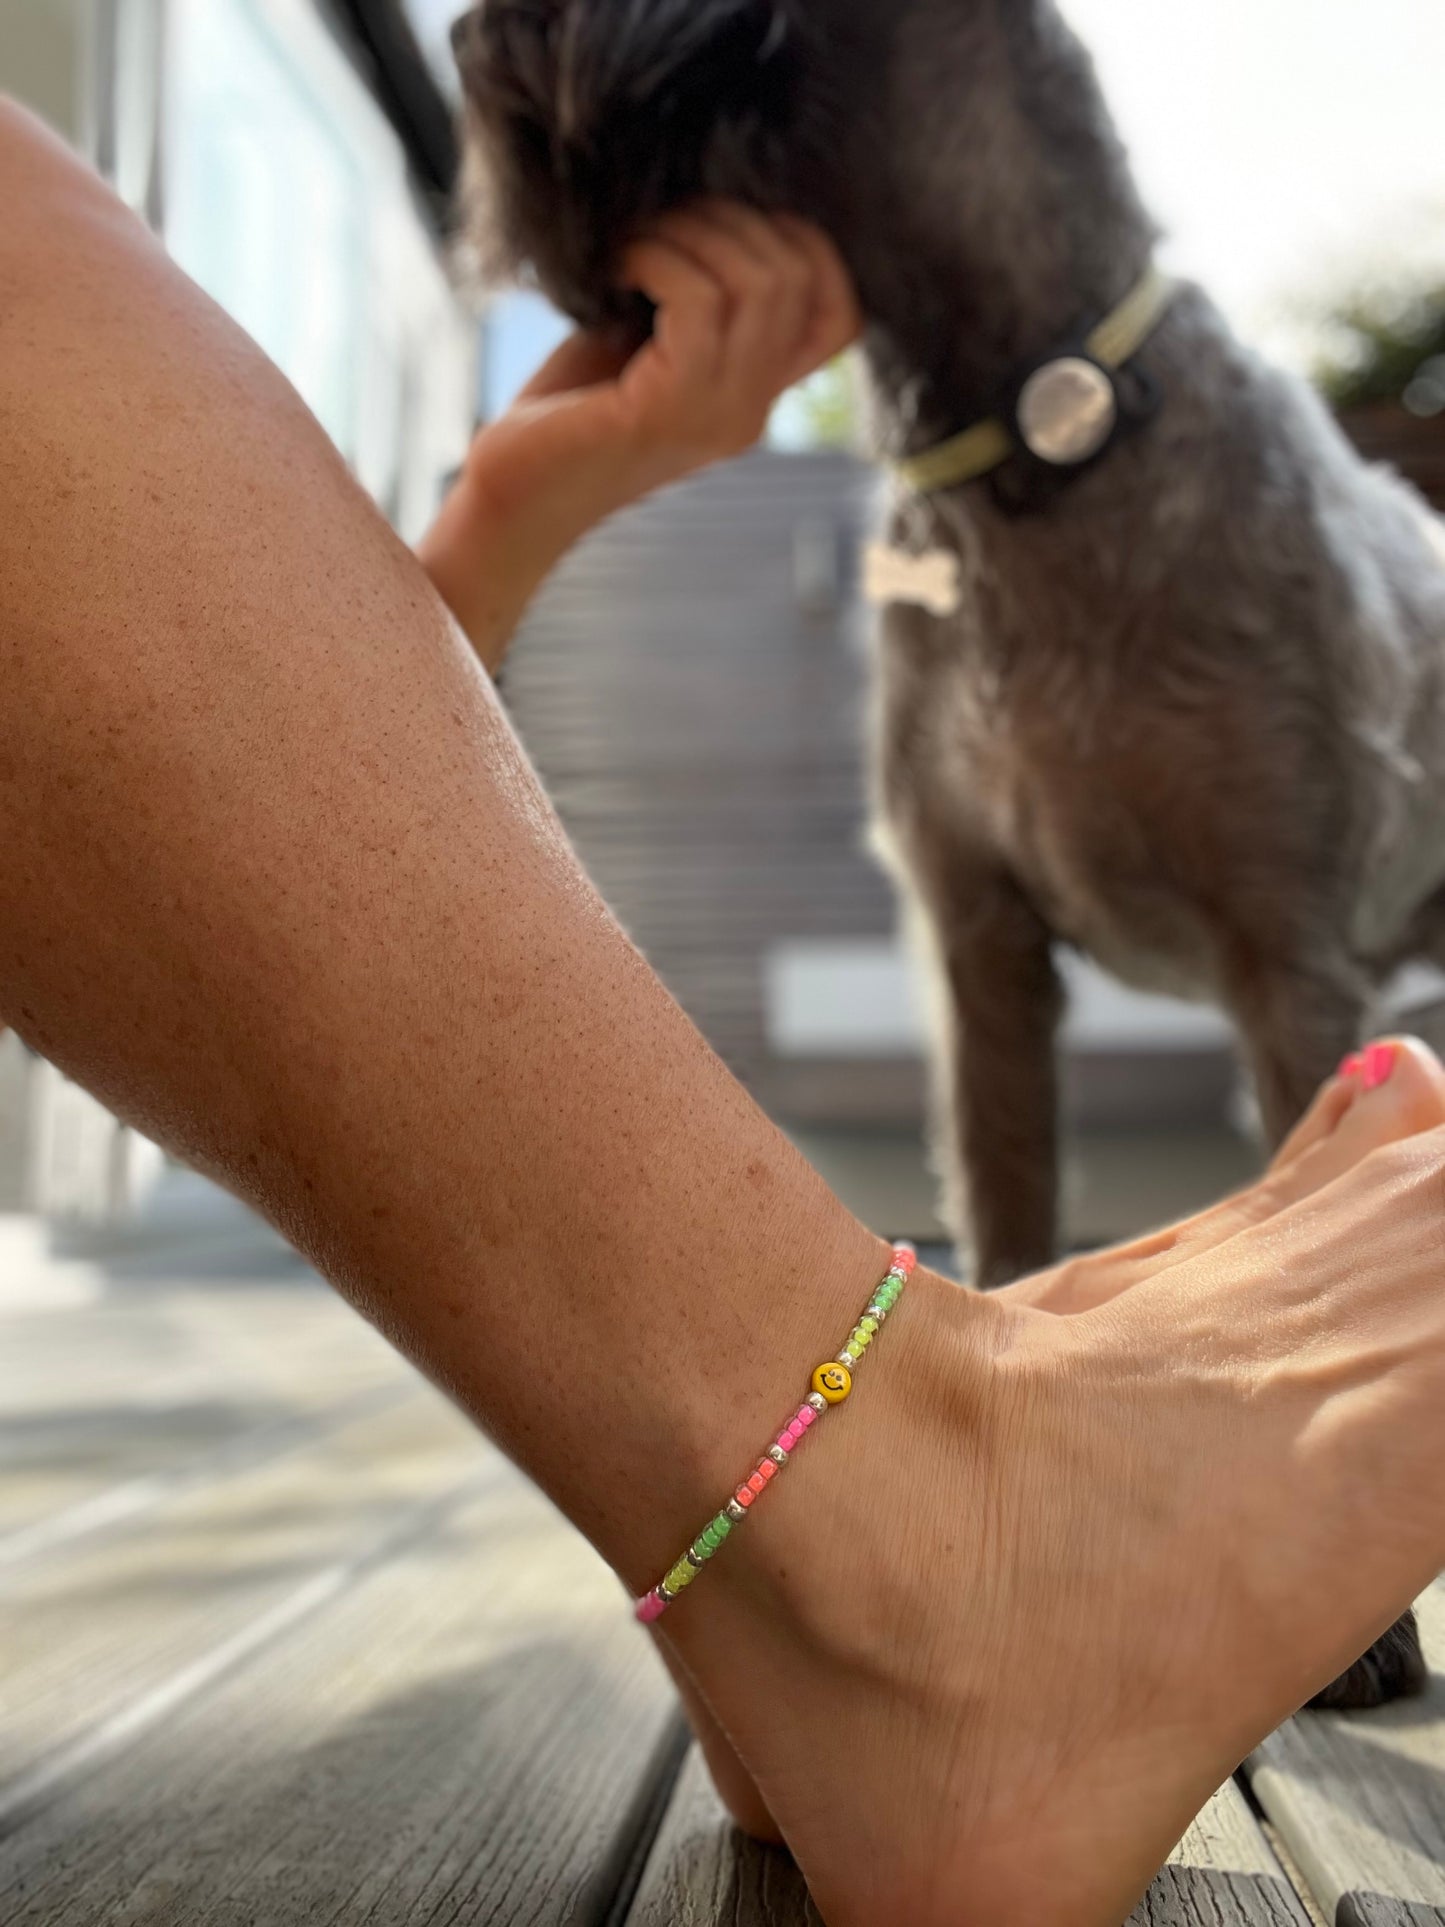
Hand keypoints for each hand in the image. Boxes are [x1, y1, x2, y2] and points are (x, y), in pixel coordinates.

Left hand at [416, 205, 859, 673]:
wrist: (511, 500)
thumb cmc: (566, 412)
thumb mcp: (648, 342)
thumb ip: (696, 299)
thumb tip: (711, 205)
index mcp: (754, 395)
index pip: (840, 313)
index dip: (798, 243)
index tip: (718, 226)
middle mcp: (749, 412)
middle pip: (799, 279)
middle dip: (731, 219)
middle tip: (662, 223)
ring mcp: (714, 417)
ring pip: (756, 282)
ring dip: (690, 232)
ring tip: (635, 241)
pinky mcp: (664, 412)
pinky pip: (697, 301)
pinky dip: (656, 258)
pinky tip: (614, 267)